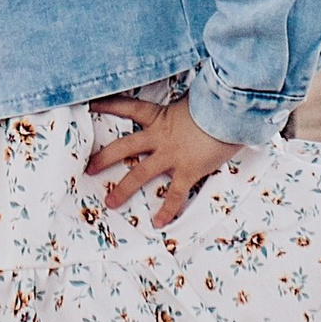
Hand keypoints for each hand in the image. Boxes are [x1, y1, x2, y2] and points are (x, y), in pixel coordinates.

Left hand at [84, 93, 242, 227]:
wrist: (232, 112)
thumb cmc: (216, 101)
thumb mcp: (193, 98)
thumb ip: (183, 104)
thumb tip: (188, 98)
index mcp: (160, 116)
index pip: (128, 107)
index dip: (107, 106)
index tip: (88, 106)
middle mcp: (160, 136)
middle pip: (124, 147)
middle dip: (104, 158)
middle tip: (88, 169)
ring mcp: (172, 155)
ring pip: (140, 173)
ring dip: (124, 189)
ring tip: (110, 203)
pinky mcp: (188, 170)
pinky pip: (174, 194)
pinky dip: (167, 209)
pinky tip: (159, 223)